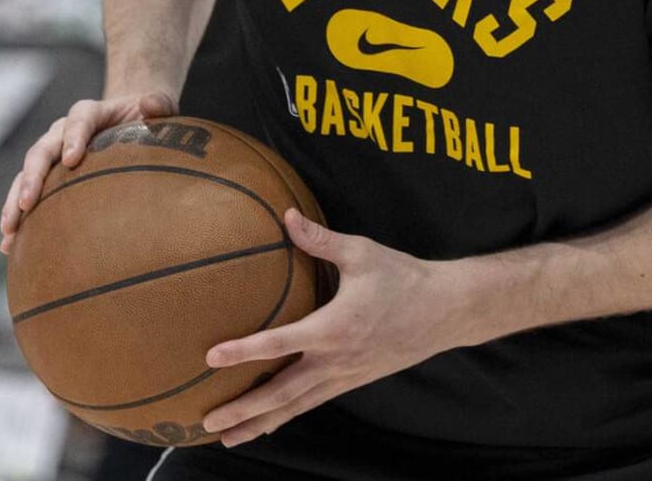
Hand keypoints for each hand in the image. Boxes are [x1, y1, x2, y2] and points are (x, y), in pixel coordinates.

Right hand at [0, 90, 176, 252]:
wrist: (127, 119)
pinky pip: (28, 193)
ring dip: (15, 201)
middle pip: (42, 149)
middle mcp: (63, 131)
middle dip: (32, 177)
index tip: (71, 159)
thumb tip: (151, 104)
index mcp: (90, 113)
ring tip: (9, 230)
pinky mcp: (48, 175)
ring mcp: (52, 153)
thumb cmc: (145, 117)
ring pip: (27, 174)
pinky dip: (18, 216)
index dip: (75, 136)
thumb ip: (158, 103)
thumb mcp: (158, 105)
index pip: (80, 118)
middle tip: (26, 203)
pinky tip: (11, 245)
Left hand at [199, 210, 473, 447]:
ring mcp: (345, 376)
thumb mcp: (361, 252)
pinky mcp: (353, 381)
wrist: (445, 310)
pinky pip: (312, 403)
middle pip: (281, 392)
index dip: (243, 351)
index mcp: (334, 327)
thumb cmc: (402, 277)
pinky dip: (286, 416)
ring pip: (295, 406)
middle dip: (242, 409)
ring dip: (259, 423)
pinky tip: (266, 424)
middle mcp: (336, 360)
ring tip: (226, 437)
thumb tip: (285, 216)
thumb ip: (319, 239)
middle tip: (206, 421)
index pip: (279, 343)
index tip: (210, 357)